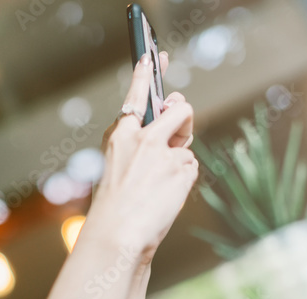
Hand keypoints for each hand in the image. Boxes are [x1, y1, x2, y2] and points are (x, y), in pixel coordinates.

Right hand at [84, 51, 198, 263]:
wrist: (117, 235)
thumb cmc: (115, 207)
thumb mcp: (119, 167)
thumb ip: (143, 143)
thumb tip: (176, 115)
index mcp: (119, 136)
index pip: (135, 95)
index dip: (145, 73)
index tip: (152, 55)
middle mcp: (142, 138)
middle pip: (180, 110)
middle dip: (185, 119)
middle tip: (178, 136)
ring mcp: (163, 152)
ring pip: (187, 144)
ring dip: (180, 160)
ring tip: (158, 185)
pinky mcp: (181, 168)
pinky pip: (191, 166)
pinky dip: (183, 181)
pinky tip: (165, 196)